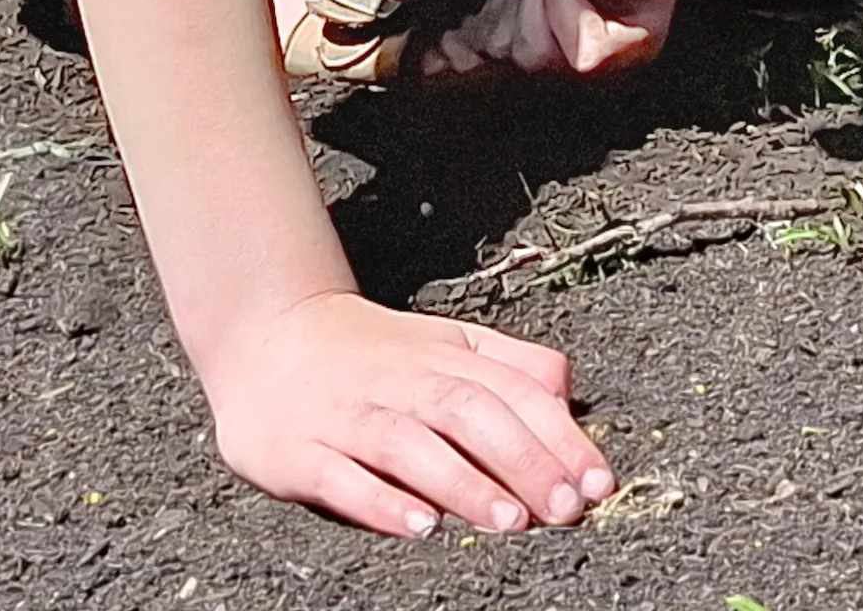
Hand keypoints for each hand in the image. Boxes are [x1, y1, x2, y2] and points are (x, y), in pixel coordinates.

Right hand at [202, 287, 613, 536]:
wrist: (266, 336)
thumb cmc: (372, 355)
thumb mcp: (447, 344)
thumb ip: (510, 365)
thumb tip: (569, 394)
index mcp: (443, 357)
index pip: (512, 391)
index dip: (559, 435)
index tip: (597, 481)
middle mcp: (400, 382)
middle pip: (470, 412)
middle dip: (524, 460)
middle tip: (564, 508)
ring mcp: (349, 416)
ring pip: (411, 444)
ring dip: (464, 483)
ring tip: (509, 521)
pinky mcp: (300, 452)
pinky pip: (343, 478)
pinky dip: (382, 502)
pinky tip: (419, 525)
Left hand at [425, 0, 696, 79]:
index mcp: (634, 43)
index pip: (583, 56)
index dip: (564, 6)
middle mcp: (595, 63)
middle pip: (533, 57)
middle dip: (529, 2)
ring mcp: (556, 59)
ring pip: (498, 55)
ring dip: (497, 11)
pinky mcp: (523, 46)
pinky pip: (476, 58)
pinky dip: (459, 37)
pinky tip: (454, 27)